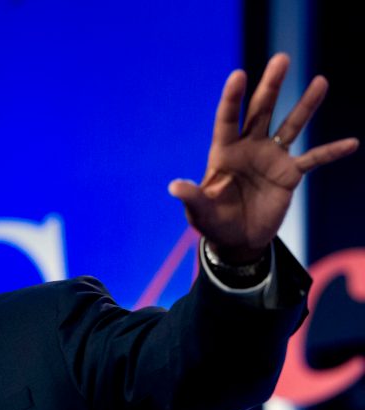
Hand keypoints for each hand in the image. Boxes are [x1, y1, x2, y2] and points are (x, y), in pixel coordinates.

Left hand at [168, 52, 358, 262]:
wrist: (237, 239)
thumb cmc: (214, 222)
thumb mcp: (200, 212)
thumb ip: (192, 196)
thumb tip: (174, 186)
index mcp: (224, 152)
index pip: (227, 119)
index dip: (232, 98)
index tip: (238, 75)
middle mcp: (249, 148)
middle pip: (260, 111)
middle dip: (270, 86)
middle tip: (281, 59)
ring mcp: (271, 158)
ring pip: (290, 125)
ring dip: (305, 105)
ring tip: (320, 81)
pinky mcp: (289, 175)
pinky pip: (313, 159)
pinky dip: (331, 152)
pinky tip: (351, 142)